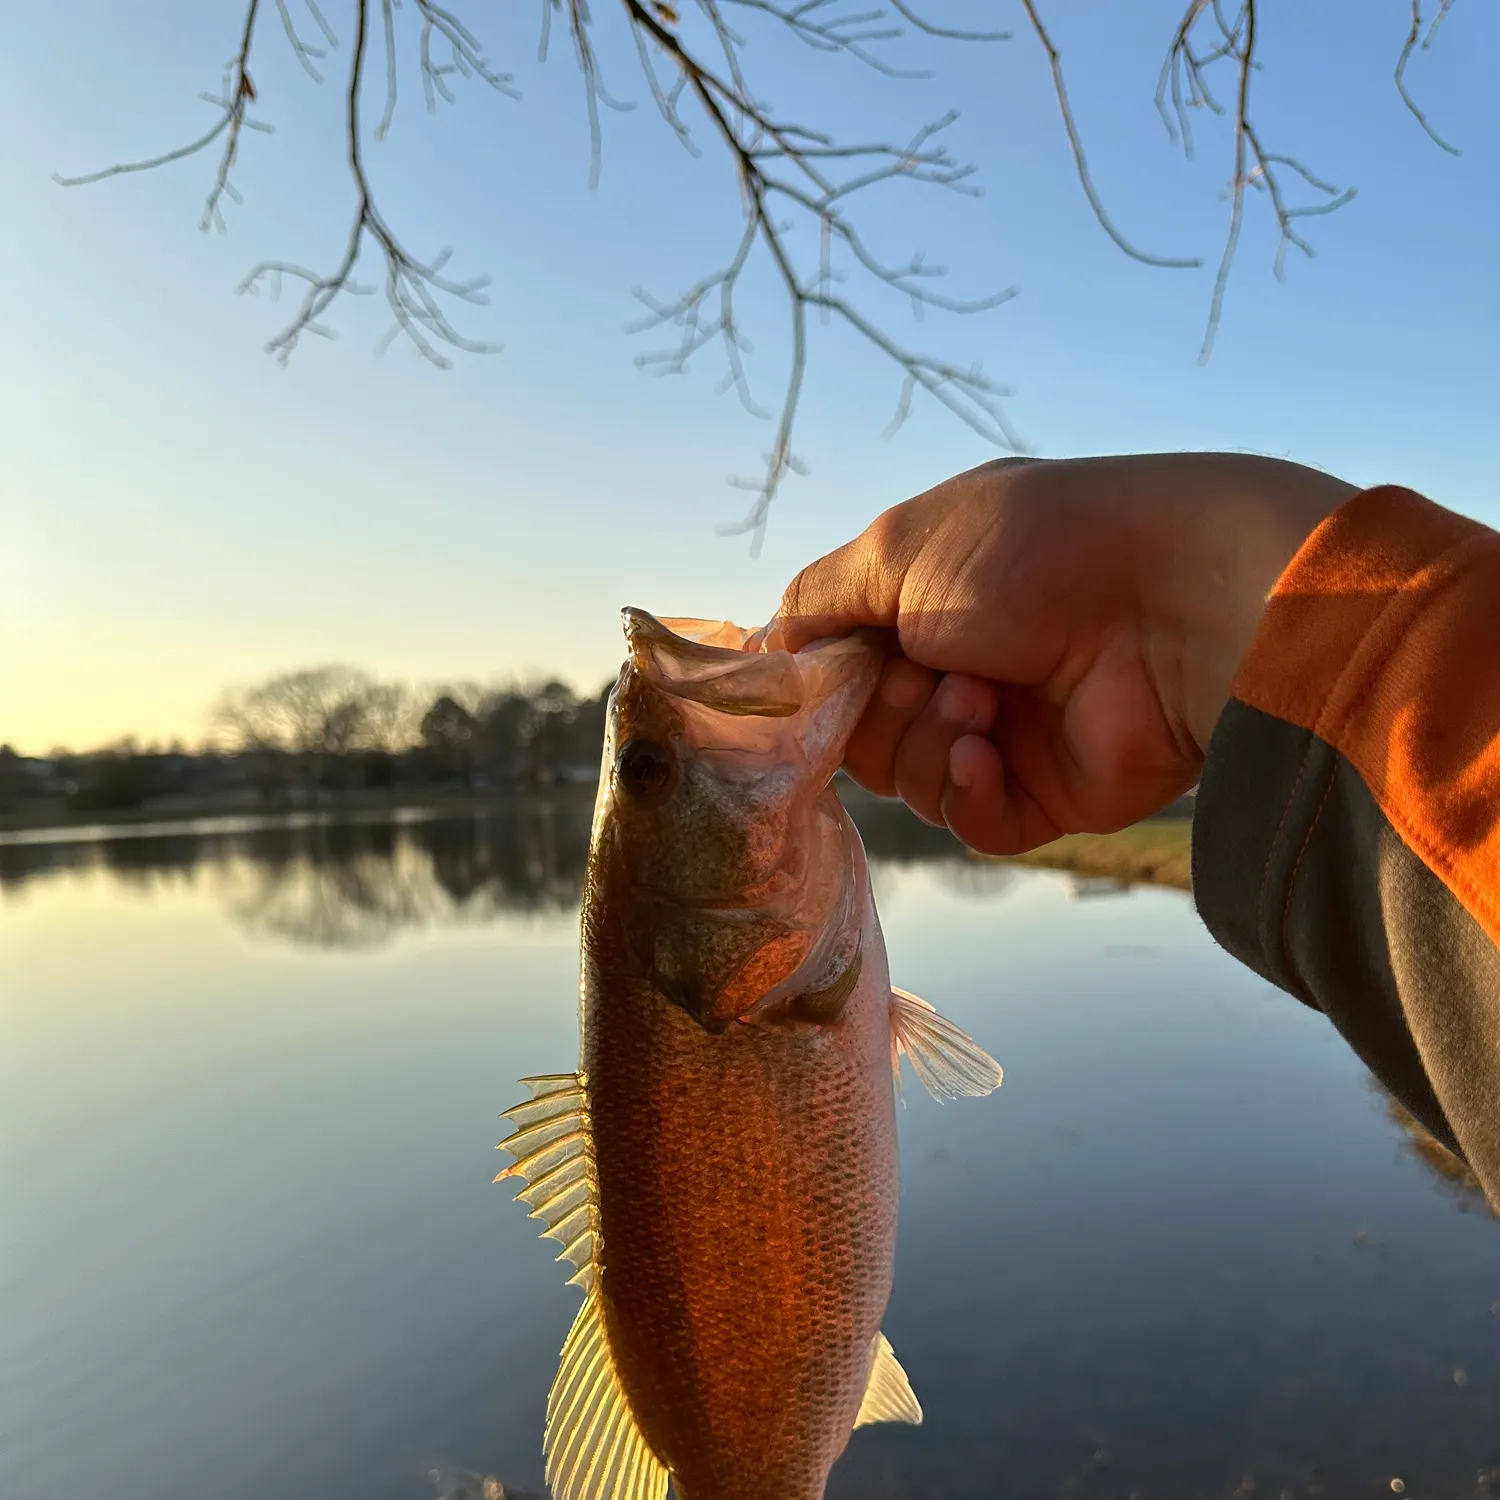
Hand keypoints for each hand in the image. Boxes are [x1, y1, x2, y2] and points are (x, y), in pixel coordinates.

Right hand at [770, 453, 1351, 852]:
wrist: (1171, 603)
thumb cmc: (1034, 551)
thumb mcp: (898, 547)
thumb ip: (817, 599)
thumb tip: (772, 648)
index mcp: (929, 601)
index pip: (840, 664)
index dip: (819, 681)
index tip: (813, 681)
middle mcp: (963, 666)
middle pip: (865, 733)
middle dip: (877, 711)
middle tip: (921, 674)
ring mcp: (1006, 733)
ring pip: (910, 781)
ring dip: (928, 741)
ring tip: (980, 697)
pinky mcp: (1047, 794)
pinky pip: (971, 823)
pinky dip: (966, 792)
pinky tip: (988, 752)